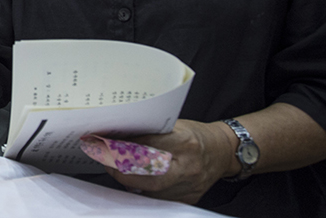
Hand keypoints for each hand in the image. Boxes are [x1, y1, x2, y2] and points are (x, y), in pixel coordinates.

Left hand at [105, 119, 236, 203]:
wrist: (222, 152)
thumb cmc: (196, 136)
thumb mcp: (175, 126)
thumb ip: (150, 133)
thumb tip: (119, 137)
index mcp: (185, 142)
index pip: (147, 145)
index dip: (123, 146)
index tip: (104, 144)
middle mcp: (188, 167)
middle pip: (147, 176)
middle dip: (122, 171)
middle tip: (106, 163)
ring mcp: (189, 186)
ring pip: (150, 191)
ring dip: (130, 182)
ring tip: (117, 170)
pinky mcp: (188, 198)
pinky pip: (159, 198)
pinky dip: (144, 190)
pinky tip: (135, 181)